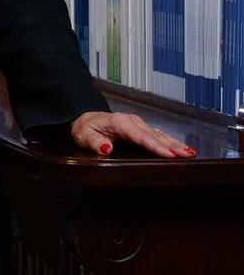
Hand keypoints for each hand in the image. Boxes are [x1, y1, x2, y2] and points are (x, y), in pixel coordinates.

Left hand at [70, 111, 196, 158]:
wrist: (84, 119)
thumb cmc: (84, 128)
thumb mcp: (84, 135)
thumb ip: (94, 142)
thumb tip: (106, 148)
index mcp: (120, 123)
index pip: (141, 137)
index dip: (156, 146)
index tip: (169, 154)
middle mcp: (131, 121)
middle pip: (154, 135)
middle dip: (171, 145)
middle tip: (187, 155)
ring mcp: (136, 123)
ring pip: (158, 134)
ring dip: (174, 143)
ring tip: (189, 152)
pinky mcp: (139, 127)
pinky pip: (156, 134)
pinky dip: (169, 140)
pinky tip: (180, 147)